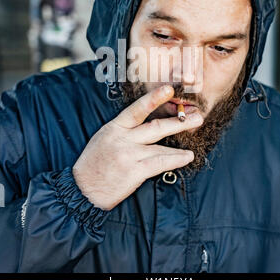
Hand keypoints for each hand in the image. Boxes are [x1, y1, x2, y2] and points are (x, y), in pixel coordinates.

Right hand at [72, 85, 202, 209]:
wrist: (83, 190)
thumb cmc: (94, 163)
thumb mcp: (104, 138)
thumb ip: (124, 130)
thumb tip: (147, 123)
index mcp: (114, 127)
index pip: (136, 109)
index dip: (153, 98)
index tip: (169, 89)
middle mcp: (122, 139)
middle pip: (155, 126)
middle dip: (178, 121)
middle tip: (197, 115)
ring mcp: (128, 155)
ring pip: (161, 146)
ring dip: (181, 142)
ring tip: (196, 133)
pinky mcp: (134, 172)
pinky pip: (160, 163)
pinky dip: (176, 159)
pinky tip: (187, 157)